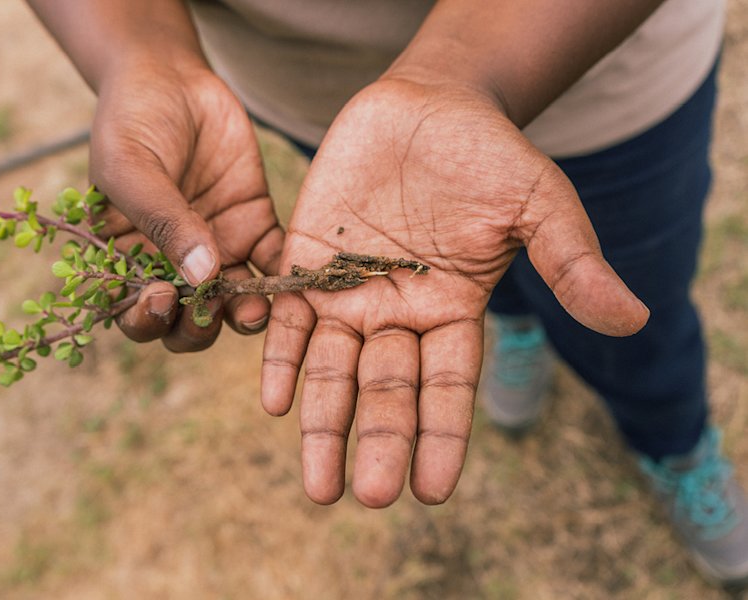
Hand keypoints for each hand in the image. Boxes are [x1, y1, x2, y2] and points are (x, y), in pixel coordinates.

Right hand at [90, 62, 282, 350]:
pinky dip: (286, 276)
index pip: (136, 311)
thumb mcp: (131, 167)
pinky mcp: (255, 225)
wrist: (172, 76)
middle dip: (199, 328)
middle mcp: (175, 265)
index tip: (160, 299)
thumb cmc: (132, 121)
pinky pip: (274, 261)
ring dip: (245, 313)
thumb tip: (201, 277)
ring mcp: (219, 249)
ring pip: (234, 302)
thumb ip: (162, 220)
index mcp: (131, 260)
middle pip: (188, 322)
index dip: (147, 320)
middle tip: (210, 310)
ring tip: (254, 307)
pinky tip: (292, 276)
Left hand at [261, 77, 647, 506]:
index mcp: (453, 311)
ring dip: (322, 423)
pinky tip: (275, 401)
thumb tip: (632, 319)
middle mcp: (398, 314)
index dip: (441, 437)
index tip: (430, 491)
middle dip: (378, 441)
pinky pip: (289, 318)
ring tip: (318, 484)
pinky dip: (282, 358)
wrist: (427, 104)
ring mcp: (349, 292)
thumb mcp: (539, 203)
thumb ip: (570, 260)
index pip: (447, 387)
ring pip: (332, 369)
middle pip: (386, 390)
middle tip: (368, 495)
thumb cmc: (489, 154)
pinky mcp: (306, 261)